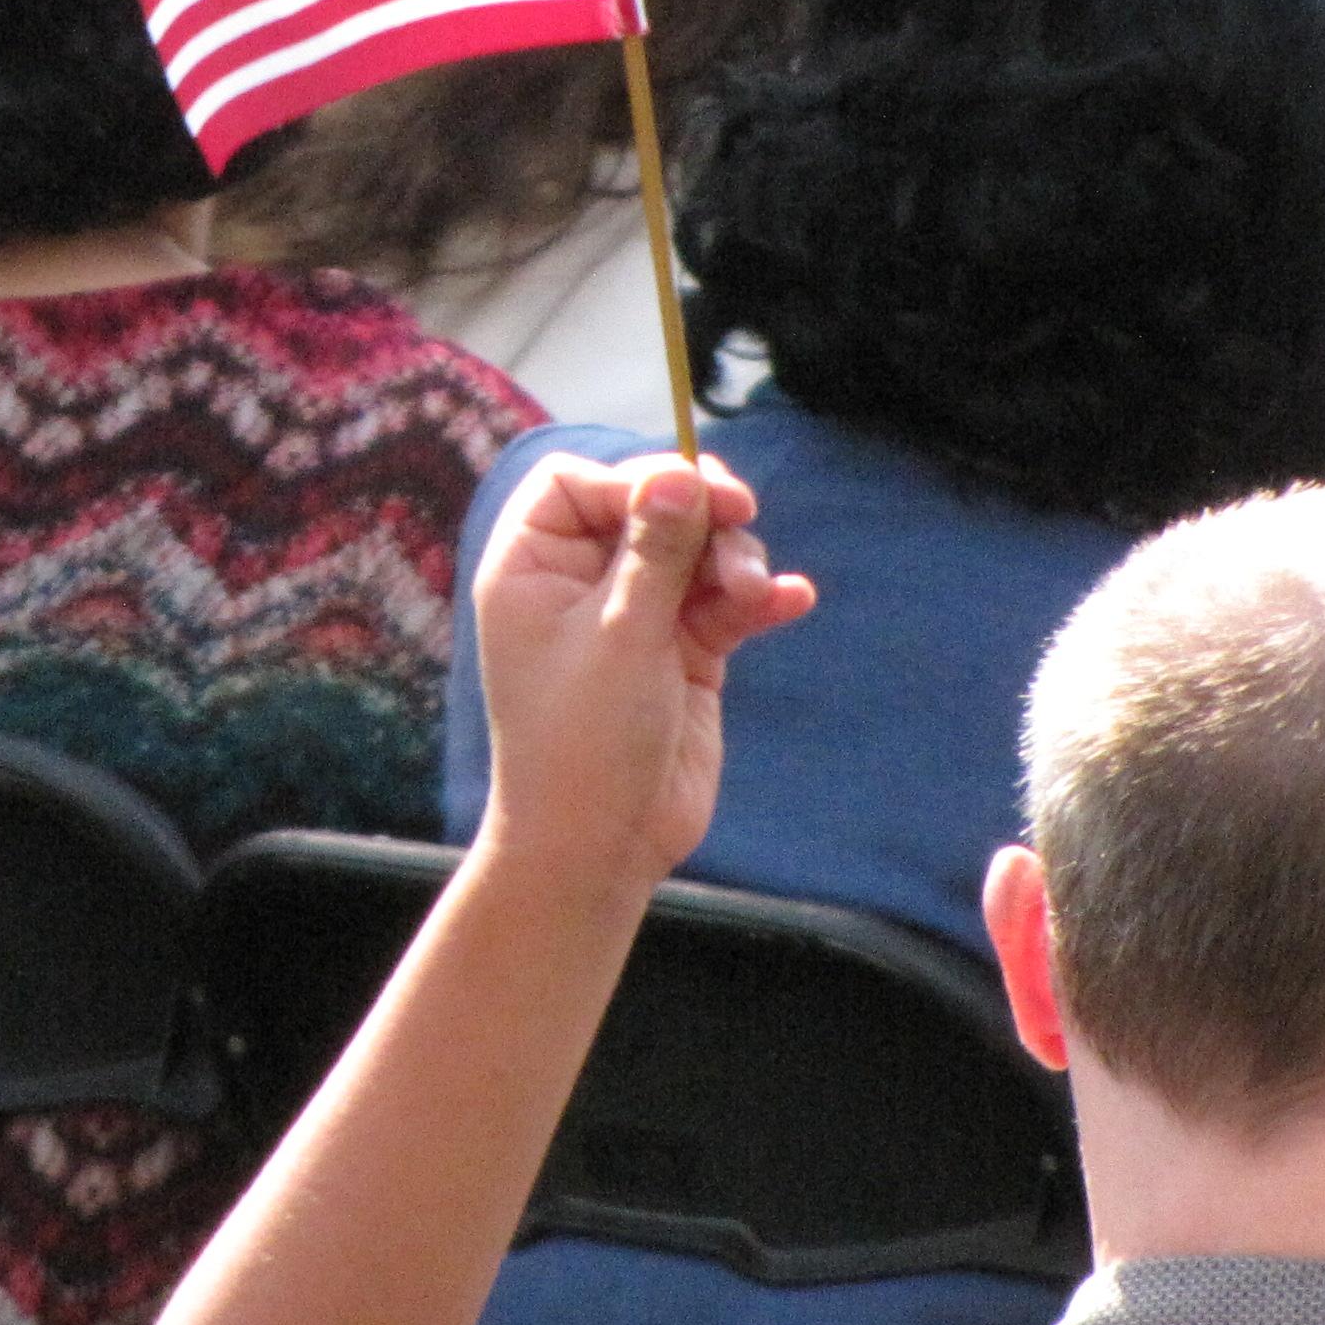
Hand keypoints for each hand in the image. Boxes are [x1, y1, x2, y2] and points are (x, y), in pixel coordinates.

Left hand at [472, 453, 811, 898]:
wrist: (599, 849)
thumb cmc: (584, 741)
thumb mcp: (621, 633)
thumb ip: (655, 550)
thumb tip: (677, 475)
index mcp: (532, 568)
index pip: (577, 483)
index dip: (632, 479)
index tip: (684, 496)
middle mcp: (579, 585)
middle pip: (646, 509)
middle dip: (699, 513)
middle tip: (743, 513)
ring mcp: (635, 619)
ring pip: (694, 552)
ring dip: (734, 559)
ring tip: (754, 591)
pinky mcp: (681, 656)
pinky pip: (723, 604)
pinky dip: (756, 598)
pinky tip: (791, 600)